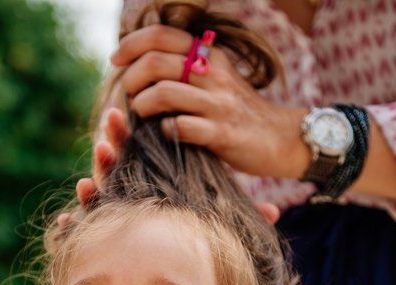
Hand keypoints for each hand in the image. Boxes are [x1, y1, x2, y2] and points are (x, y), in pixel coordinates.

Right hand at [59, 106, 280, 225]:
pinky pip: (88, 232)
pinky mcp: (107, 241)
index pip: (140, 154)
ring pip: (101, 195)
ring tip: (93, 169)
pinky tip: (66, 219)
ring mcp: (118, 217)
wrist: (184, 279)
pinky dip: (74, 225)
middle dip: (111, 148)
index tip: (125, 114)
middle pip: (117, 167)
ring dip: (96, 181)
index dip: (129, 136)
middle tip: (110, 128)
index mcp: (156, 184)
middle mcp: (133, 197)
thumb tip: (274, 212)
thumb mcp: (223, 224)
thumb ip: (245, 216)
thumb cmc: (200, 241)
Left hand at [111, 24, 310, 181]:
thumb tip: (141, 64)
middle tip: (130, 95)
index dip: (131, 45)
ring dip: (142, 105)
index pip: (161, 35)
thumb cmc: (237, 110)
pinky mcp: (221, 133)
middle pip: (155, 62)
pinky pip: (179, 127)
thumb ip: (186, 67)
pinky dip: (164, 131)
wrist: (279, 138)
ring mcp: (218, 103)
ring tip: (144, 114)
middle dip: (131, 79)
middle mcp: (213, 73)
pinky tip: (167, 134)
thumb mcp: (217, 78)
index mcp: (209, 54)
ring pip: (163, 93)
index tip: (116, 60)